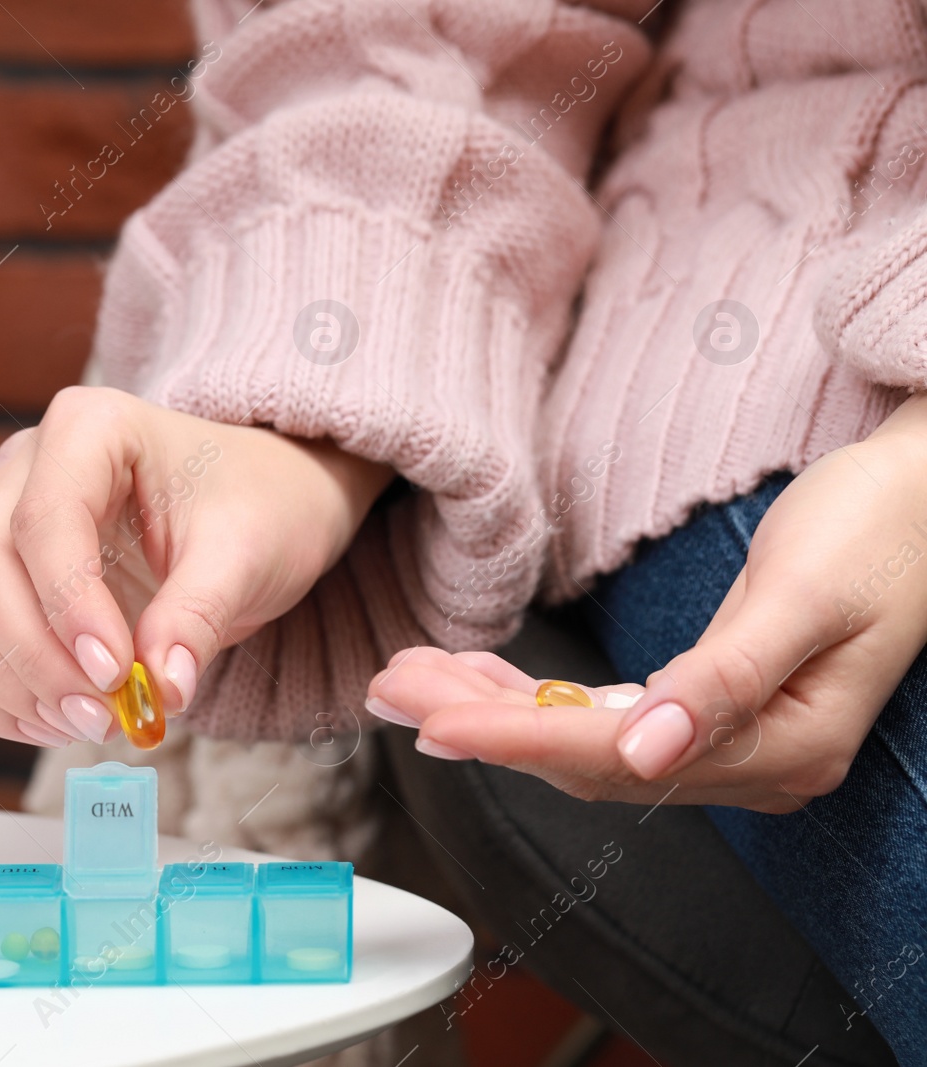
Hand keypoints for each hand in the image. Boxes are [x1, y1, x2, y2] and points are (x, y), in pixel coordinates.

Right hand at [0, 386, 392, 746]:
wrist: (257, 509)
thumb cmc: (256, 507)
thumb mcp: (248, 554)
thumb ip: (199, 615)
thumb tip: (163, 690)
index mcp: (88, 428)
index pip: (44, 521)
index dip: (68, 606)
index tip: (114, 674)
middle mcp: (25, 467)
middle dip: (37, 658)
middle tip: (105, 716)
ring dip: (6, 682)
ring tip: (85, 723)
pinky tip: (52, 722)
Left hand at [366, 394, 926, 811]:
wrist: (926, 491)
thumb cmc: (879, 529)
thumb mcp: (803, 596)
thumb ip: (726, 680)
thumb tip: (645, 753)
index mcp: (782, 747)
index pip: (618, 760)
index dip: (518, 741)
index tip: (435, 722)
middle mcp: (751, 760)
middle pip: (587, 758)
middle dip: (482, 723)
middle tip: (391, 687)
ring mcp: (732, 737)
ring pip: (586, 740)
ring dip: (496, 709)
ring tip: (412, 677)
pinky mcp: (714, 704)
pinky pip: (607, 715)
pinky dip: (538, 696)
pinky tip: (482, 677)